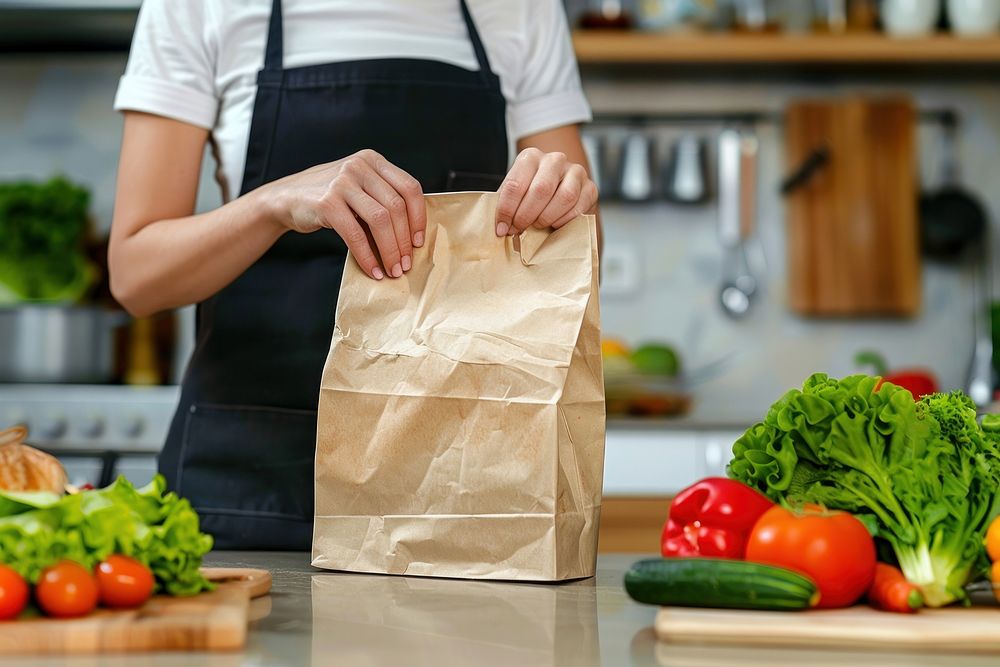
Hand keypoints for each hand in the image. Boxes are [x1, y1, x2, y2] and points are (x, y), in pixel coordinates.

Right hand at [265, 149, 425, 279]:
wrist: (285, 198)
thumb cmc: (330, 197)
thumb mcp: (358, 186)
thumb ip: (382, 198)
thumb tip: (412, 236)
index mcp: (373, 160)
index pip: (410, 188)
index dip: (419, 218)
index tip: (419, 242)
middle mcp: (359, 166)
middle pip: (397, 207)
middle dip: (404, 241)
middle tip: (406, 264)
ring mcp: (342, 182)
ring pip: (381, 220)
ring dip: (390, 251)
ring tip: (392, 269)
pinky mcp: (327, 203)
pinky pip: (356, 234)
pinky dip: (367, 256)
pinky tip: (372, 269)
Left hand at [495, 147, 597, 236]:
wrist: (557, 196)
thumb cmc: (531, 197)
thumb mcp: (515, 196)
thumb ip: (506, 206)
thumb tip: (500, 228)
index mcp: (530, 157)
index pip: (516, 184)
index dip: (506, 210)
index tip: (502, 228)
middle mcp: (554, 159)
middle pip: (541, 189)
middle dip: (526, 215)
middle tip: (519, 230)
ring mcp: (576, 172)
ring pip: (565, 197)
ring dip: (547, 217)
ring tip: (538, 225)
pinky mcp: (590, 188)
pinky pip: (579, 208)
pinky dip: (564, 221)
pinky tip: (555, 224)